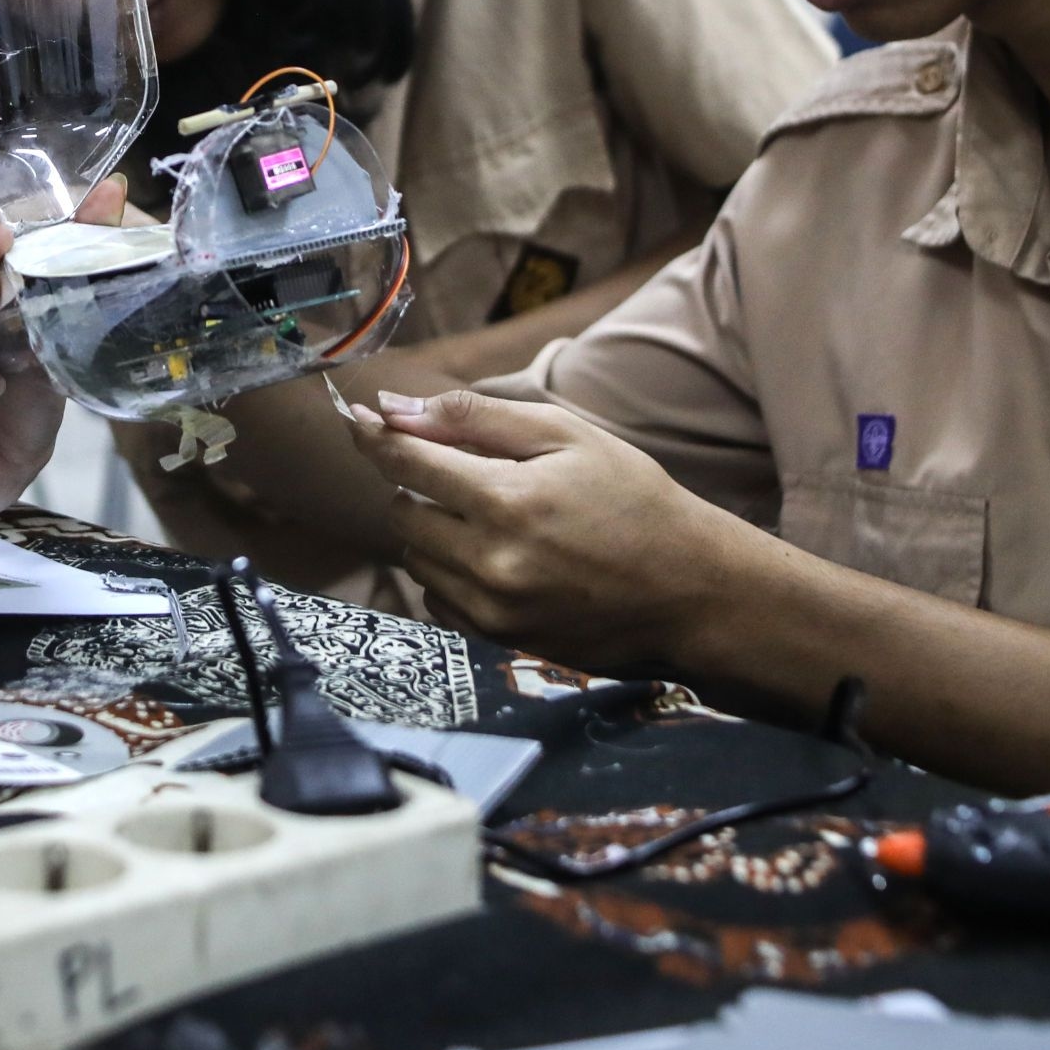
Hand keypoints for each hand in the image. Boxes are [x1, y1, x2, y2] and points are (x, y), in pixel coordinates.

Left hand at [346, 387, 747, 669]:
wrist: (692, 593)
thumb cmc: (635, 501)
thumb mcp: (568, 436)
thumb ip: (477, 419)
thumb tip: (398, 409)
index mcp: (507, 500)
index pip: (407, 463)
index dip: (376, 437)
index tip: (358, 420)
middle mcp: (489, 562)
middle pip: (402, 515)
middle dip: (417, 487)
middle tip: (462, 474)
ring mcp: (492, 609)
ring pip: (416, 560)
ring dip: (432, 531)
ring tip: (490, 518)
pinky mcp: (499, 641)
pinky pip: (438, 601)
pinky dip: (450, 574)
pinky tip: (497, 559)